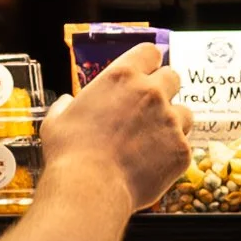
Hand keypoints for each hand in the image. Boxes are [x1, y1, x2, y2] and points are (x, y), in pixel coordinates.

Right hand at [42, 43, 191, 213]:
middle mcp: (151, 93)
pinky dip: (170, 153)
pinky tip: (151, 164)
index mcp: (122, 77)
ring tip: (151, 140)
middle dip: (164, 89)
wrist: (91, 188)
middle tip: (149, 108)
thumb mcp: (57, 120)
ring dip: (172, 122)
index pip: (149, 52)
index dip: (148, 62)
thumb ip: (66, 106)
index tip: (144, 72)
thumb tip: (68, 103)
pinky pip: (183, 146)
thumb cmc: (70, 153)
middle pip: (173, 77)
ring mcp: (170, 121)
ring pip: (183, 112)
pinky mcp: (181, 150)